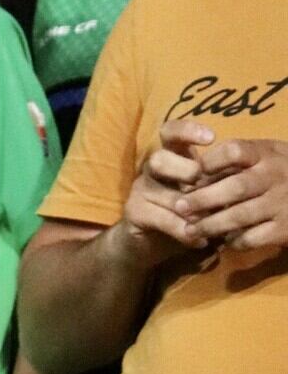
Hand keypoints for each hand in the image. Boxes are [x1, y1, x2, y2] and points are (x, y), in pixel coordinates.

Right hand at [120, 120, 215, 260]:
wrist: (153, 243)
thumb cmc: (188, 211)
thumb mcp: (205, 192)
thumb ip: (216, 182)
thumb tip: (239, 180)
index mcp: (171, 156)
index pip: (170, 132)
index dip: (187, 130)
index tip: (211, 138)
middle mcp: (151, 169)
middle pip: (159, 159)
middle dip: (184, 170)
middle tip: (201, 184)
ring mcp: (140, 190)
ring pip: (160, 191)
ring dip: (188, 207)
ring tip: (208, 219)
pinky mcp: (134, 212)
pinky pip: (162, 218)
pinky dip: (184, 231)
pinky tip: (200, 241)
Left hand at [174, 137, 287, 251]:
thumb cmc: (283, 170)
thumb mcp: (266, 155)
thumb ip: (235, 162)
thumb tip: (193, 176)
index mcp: (266, 154)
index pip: (235, 151)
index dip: (211, 161)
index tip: (192, 173)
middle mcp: (275, 176)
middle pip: (235, 187)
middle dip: (203, 199)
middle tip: (179, 207)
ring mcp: (282, 203)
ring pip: (241, 216)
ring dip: (211, 224)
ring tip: (190, 230)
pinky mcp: (285, 229)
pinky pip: (253, 238)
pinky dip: (234, 241)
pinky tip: (224, 241)